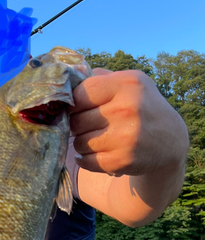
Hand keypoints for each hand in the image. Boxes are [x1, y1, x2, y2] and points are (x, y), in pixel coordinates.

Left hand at [69, 68, 188, 176]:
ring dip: (82, 143)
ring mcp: (125, 137)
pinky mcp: (123, 160)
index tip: (77, 109)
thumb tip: (69, 80)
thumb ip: (101, 77)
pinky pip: (87, 162)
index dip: (73, 104)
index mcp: (126, 85)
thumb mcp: (130, 82)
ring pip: (79, 143)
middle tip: (86, 126)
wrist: (170, 140)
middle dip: (76, 126)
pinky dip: (86, 160)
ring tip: (94, 139)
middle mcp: (126, 109)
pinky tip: (95, 154)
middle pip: (76, 121)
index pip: (79, 95)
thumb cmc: (142, 107)